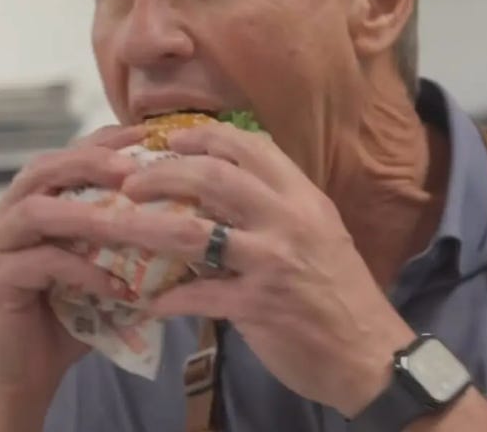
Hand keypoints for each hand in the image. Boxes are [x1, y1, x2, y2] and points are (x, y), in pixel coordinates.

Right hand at [0, 125, 143, 407]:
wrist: (26, 374)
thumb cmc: (71, 312)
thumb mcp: (105, 262)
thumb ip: (128, 232)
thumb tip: (191, 212)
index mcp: (36, 197)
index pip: (71, 152)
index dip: (109, 139)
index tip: (152, 136)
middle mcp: (9, 212)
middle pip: (46, 167)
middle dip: (92, 162)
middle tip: (134, 169)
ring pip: (37, 211)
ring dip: (87, 214)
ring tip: (127, 223)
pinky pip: (40, 263)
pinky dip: (83, 271)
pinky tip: (118, 287)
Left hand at [100, 121, 416, 415]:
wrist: (369, 350)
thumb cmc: (341, 286)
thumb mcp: (318, 230)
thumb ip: (277, 206)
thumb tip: (222, 189)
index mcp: (303, 196)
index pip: (252, 147)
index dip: (206, 137)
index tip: (172, 139)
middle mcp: (287, 219)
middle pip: (213, 177)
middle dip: (164, 173)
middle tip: (130, 183)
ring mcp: (271, 261)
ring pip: (193, 231)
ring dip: (144, 227)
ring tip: (117, 225)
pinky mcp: (257, 305)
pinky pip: (199, 295)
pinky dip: (167, 298)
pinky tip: (149, 300)